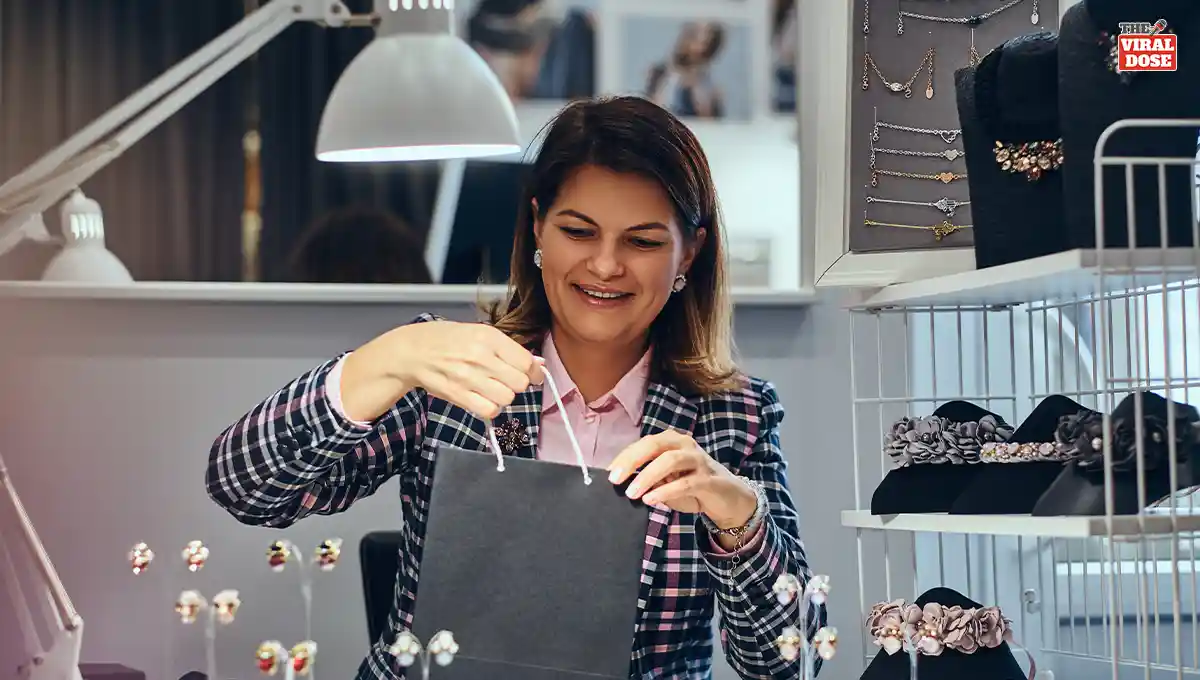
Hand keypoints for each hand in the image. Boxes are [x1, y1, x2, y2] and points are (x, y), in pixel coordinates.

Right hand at [343, 321, 542, 420]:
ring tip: (492, 388)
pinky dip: (490, 408)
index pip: (526, 362)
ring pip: (507, 398)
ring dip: (504, 396)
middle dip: (518, 384)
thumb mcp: (480, 334)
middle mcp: (479, 356)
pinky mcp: (458, 395)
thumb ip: (510, 350)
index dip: (535, 372)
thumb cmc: (449, 340)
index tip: (534, 375)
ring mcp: (468, 377)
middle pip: (519, 383)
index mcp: (488, 337)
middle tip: (507, 379)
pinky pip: (489, 411)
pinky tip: (483, 398)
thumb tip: (539, 365)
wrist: (413, 351)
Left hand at [607, 431, 757, 530]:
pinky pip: (684, 483)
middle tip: (614, 480)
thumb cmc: (691, 487)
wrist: (728, 498)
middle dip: (632, 461)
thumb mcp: (665, 482)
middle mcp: (684, 445)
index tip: (608, 474)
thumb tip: (621, 483)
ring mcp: (698, 460)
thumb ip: (647, 478)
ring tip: (631, 493)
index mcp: (671, 442)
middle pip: (654, 445)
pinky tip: (650, 500)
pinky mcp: (708, 479)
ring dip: (647, 476)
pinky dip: (665, 491)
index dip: (624, 457)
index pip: (643, 444)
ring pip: (669, 460)